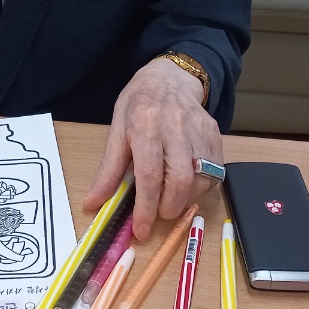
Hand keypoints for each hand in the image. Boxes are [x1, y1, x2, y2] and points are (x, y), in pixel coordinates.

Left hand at [83, 57, 222, 240]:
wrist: (169, 78)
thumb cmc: (139, 105)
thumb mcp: (117, 130)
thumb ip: (108, 170)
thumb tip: (93, 203)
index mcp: (145, 124)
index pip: (149, 175)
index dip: (146, 207)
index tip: (141, 230)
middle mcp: (176, 126)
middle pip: (180, 180)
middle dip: (168, 208)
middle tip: (157, 214)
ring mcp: (199, 130)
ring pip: (200, 180)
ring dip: (185, 201)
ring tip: (169, 200)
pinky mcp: (215, 136)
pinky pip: (214, 173)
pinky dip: (199, 189)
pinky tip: (185, 186)